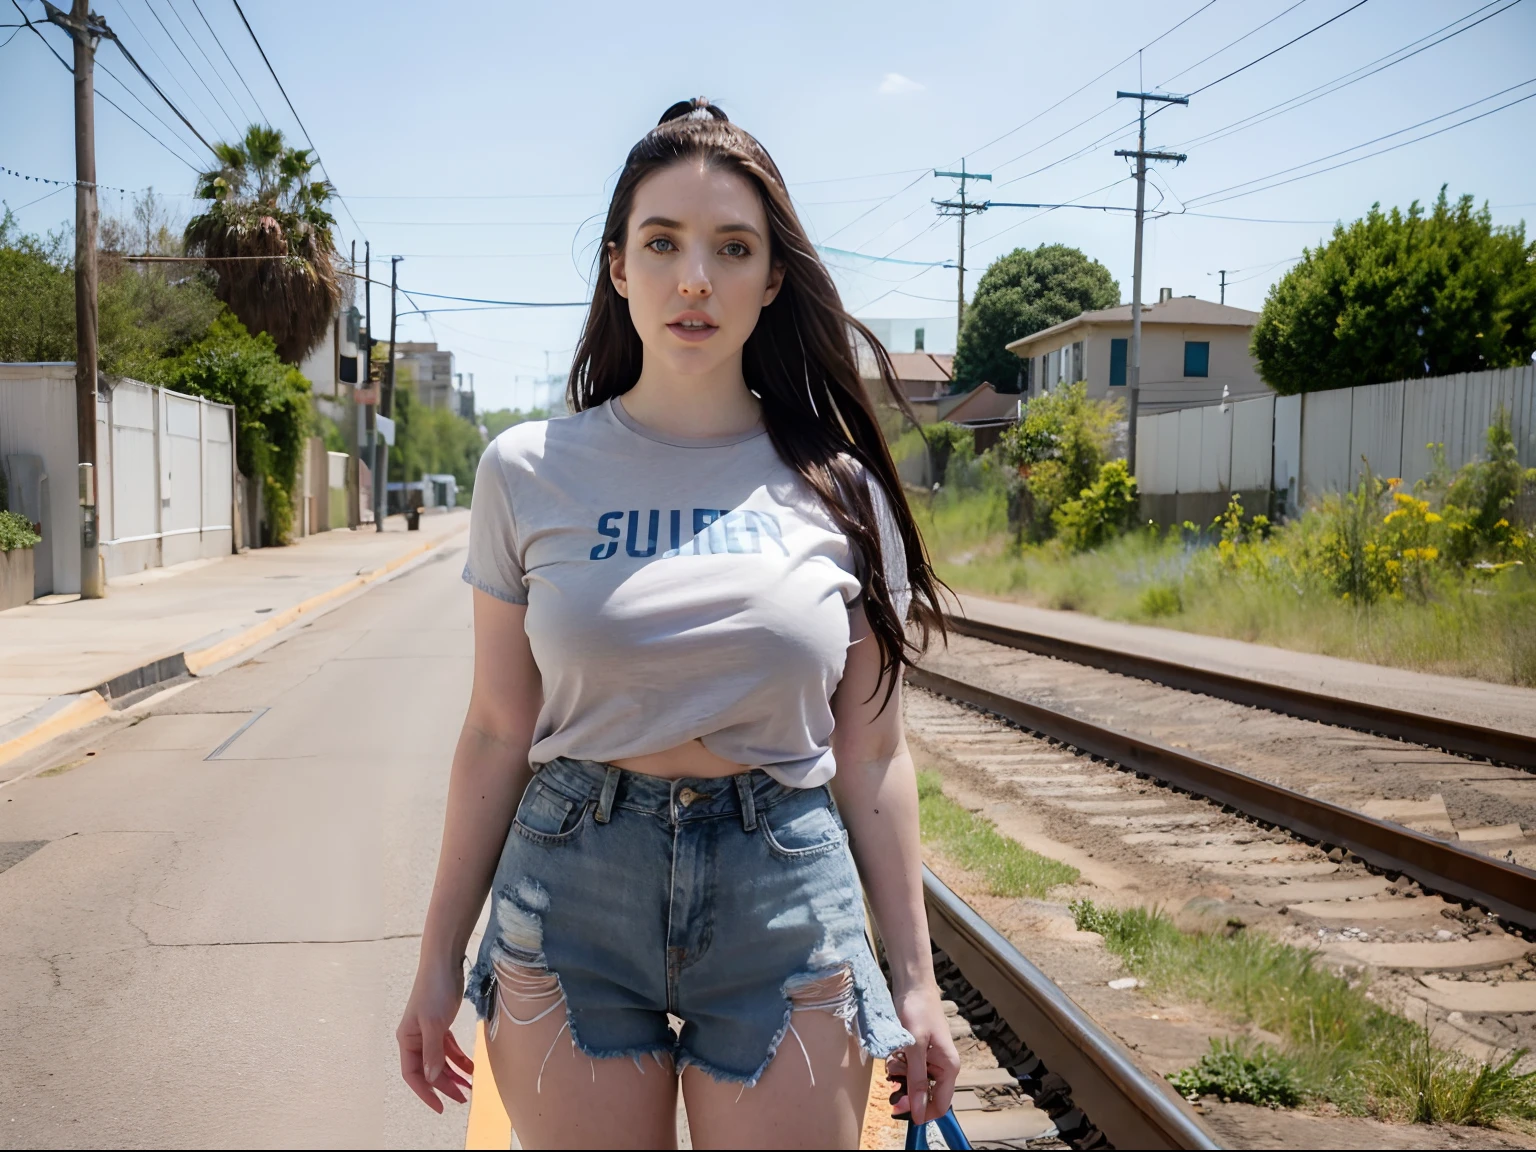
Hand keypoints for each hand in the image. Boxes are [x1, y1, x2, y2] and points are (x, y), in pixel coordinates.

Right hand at [397, 959, 474, 1112]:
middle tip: (464, 1099)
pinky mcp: (441, 1023)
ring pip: (440, 1060)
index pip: (413, 1075)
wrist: (444, 961)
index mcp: (407, 1039)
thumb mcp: (434, 1023)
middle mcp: (415, 1038)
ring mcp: (428, 1031)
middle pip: (429, 1070)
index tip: (441, 1107)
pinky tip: (471, 1067)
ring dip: (454, 1074)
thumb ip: (433, 1051)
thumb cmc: (435, 990)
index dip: (425, 1093)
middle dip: (445, 1086)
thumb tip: (432, 1078)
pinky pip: (448, 1048)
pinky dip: (459, 1058)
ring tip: (470, 1086)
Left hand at [886, 983, 959, 1124]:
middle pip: (924, 1095)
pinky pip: (908, 1069)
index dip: (923, 1113)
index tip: (901, 1112)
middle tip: (891, 1081)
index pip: (941, 1104)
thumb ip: (916, 1079)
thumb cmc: (917, 1011)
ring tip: (895, 1059)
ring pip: (913, 1082)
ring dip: (901, 1076)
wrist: (912, 985)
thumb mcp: (915, 1046)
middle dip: (907, 1091)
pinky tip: (895, 1053)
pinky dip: (899, 1065)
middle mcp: (942, 1067)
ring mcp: (929, 1060)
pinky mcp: (918, 1053)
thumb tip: (918, 1111)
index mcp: (949, 1067)